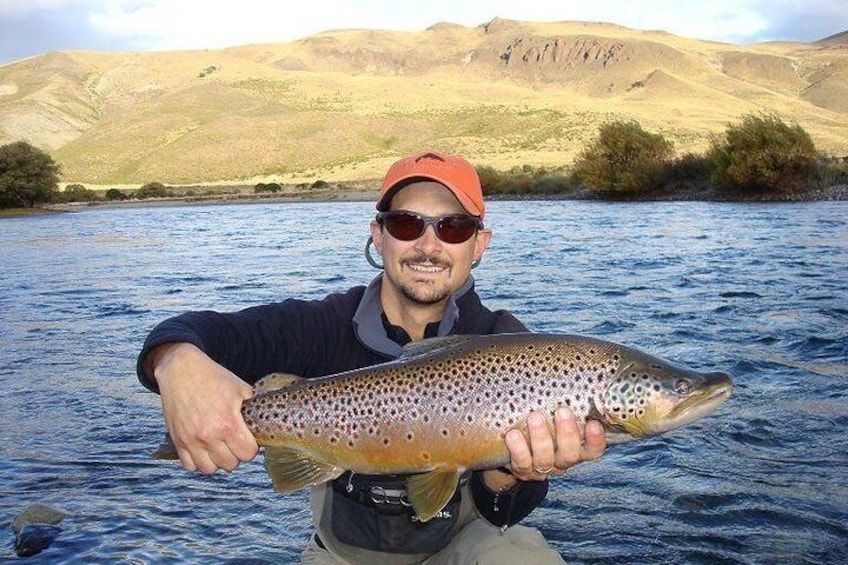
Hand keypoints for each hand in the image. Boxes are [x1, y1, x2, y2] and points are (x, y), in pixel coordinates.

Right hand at [151, 343, 258, 473]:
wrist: (181, 369)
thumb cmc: (214, 378)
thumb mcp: (241, 389)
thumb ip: (252, 410)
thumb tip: (265, 424)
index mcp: (228, 422)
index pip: (247, 454)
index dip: (251, 447)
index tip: (247, 439)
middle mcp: (209, 434)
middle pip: (230, 464)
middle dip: (235, 454)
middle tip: (233, 441)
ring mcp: (191, 439)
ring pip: (209, 469)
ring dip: (217, 461)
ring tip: (218, 447)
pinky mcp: (177, 440)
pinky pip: (190, 466)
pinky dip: (198, 461)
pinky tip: (204, 448)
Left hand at [482, 407, 605, 488]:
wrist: (511, 448)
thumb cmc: (540, 420)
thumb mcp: (553, 413)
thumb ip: (563, 399)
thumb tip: (572, 364)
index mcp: (575, 448)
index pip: (593, 449)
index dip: (596, 440)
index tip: (594, 423)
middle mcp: (561, 460)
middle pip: (570, 454)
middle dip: (567, 434)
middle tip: (562, 411)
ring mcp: (542, 467)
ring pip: (545, 459)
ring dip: (541, 438)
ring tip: (535, 417)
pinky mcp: (522, 470)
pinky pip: (521, 463)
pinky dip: (518, 449)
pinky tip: (513, 434)